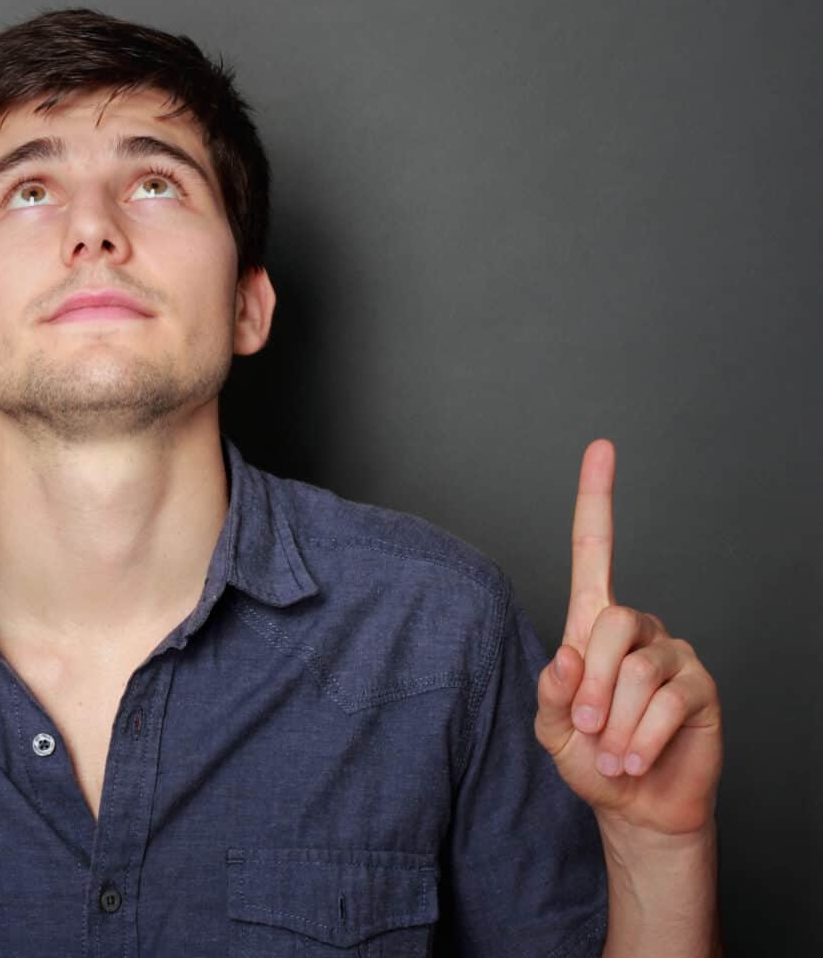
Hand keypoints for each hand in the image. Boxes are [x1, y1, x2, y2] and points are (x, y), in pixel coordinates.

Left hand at [533, 439, 722, 835]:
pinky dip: (641, 739)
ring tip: (612, 755)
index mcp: (594, 623)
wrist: (636, 807)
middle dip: (593, 686)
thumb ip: (552, 692)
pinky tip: (634, 760)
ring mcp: (673, 653)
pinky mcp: (702, 686)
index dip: (597, 497)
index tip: (602, 447)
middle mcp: (637, 627)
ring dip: (616, 725)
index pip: (595, 547)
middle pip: (612, 624)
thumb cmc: (590, 758)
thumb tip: (569, 657)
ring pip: (638, 671)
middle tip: (587, 731)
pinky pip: (668, 701)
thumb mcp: (552, 728)